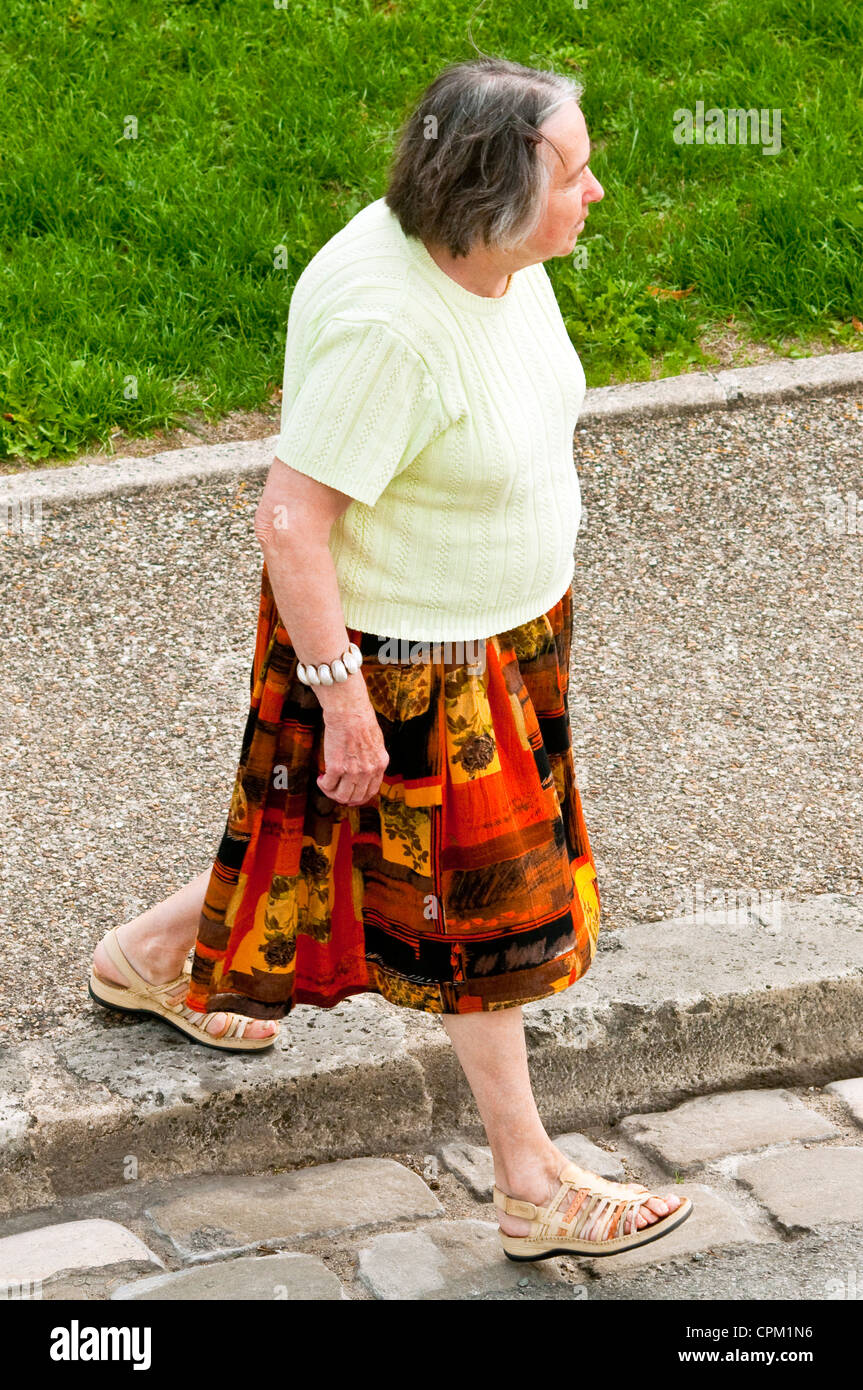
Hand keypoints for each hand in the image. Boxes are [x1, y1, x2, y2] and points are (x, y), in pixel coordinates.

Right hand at [316, 683, 389, 805]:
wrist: (349, 711)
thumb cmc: (360, 720)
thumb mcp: (376, 742)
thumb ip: (372, 758)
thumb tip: (363, 770)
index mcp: (380, 764)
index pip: (371, 791)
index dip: (359, 797)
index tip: (350, 796)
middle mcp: (369, 771)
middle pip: (356, 797)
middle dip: (343, 797)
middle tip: (334, 790)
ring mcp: (353, 771)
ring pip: (341, 796)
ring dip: (331, 793)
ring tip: (326, 783)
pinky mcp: (337, 768)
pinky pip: (328, 785)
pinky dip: (322, 785)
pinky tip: (320, 777)